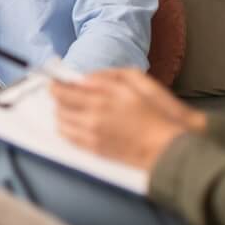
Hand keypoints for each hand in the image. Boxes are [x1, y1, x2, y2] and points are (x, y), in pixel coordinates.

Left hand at [49, 70, 193, 170]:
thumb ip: (108, 75)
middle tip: (61, 93)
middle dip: (58, 98)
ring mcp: (92, 134)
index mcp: (102, 97)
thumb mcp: (138, 79)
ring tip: (70, 109)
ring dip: (61, 113)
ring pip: (61, 122)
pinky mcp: (95, 150)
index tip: (54, 81)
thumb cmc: (159, 111)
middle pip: (59, 105)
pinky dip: (66, 129)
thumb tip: (85, 78)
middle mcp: (93, 115)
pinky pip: (69, 138)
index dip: (55, 84)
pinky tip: (74, 124)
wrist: (169, 146)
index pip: (64, 90)